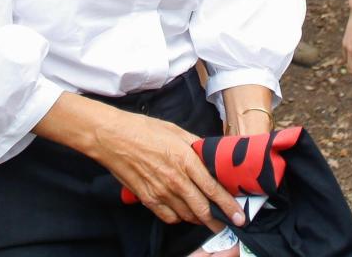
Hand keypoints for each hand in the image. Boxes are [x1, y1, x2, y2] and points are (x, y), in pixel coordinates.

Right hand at [91, 109, 242, 232]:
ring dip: (199, 218)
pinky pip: (168, 217)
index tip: (240, 215)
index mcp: (186, 160)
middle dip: (218, 220)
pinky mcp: (147, 199)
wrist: (112, 137)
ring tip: (206, 217)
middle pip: (203, 209)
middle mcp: (175, 180)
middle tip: (227, 223)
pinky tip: (183, 213)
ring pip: (187, 215)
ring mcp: (160, 192)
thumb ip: (195, 145)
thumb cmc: (142, 129)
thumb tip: (209, 155)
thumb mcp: (175, 130)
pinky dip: (179, 218)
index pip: (213, 189)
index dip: (229, 205)